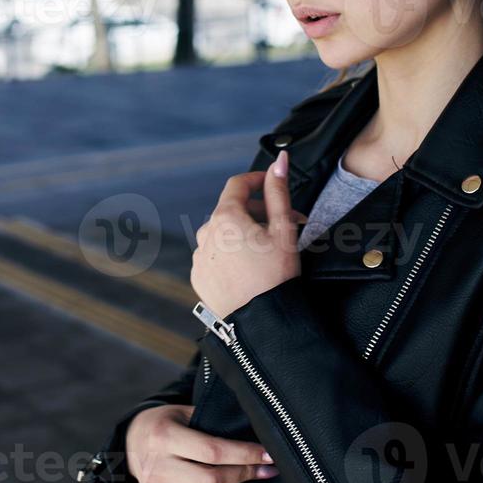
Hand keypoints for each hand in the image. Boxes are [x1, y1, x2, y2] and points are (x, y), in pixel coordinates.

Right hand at [126, 404, 279, 482]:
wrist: (132, 443)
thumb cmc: (167, 425)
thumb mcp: (183, 413)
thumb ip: (211, 422)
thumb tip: (254, 432)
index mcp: (165, 438)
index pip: (212, 451)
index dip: (245, 455)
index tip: (269, 455)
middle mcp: (159, 468)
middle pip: (211, 482)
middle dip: (247, 478)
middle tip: (269, 473)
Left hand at [190, 150, 306, 319]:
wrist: (262, 322)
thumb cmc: (275, 276)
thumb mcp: (283, 229)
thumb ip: (278, 191)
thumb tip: (279, 161)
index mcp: (225, 217)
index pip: (237, 184)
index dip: (257, 179)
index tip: (271, 182)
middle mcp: (205, 233)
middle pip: (231, 210)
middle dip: (257, 212)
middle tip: (284, 223)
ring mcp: (199, 256)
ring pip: (222, 234)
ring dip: (243, 233)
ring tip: (267, 249)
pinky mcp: (198, 276)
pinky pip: (214, 256)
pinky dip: (230, 254)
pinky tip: (249, 267)